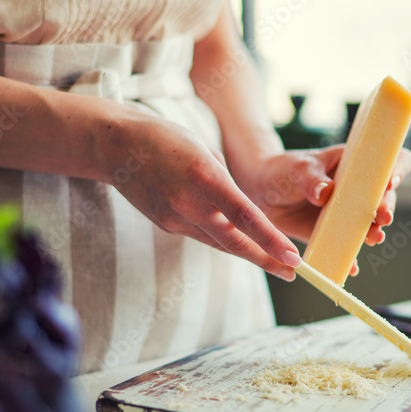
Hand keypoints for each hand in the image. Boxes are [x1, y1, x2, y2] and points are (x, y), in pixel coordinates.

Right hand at [102, 113, 302, 280]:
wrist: (115, 146)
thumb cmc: (166, 138)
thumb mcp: (205, 149)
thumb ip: (225, 183)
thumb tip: (240, 212)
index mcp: (204, 177)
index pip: (245, 217)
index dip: (272, 241)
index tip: (294, 258)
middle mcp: (189, 203)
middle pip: (235, 242)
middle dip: (267, 260)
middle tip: (293, 273)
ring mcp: (174, 218)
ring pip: (219, 243)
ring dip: (248, 253)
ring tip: (276, 263)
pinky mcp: (165, 225)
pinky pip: (201, 235)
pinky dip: (221, 238)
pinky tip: (238, 241)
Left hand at [242, 147, 410, 275]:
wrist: (261, 192)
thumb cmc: (284, 170)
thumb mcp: (297, 169)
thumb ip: (311, 179)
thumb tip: (325, 193)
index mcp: (354, 163)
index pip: (388, 161)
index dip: (397, 169)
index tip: (390, 182)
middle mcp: (357, 189)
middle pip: (384, 197)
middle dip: (387, 207)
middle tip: (382, 217)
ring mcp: (348, 213)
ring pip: (369, 224)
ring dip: (374, 232)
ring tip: (375, 238)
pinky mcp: (334, 234)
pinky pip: (346, 247)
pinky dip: (348, 258)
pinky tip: (349, 267)